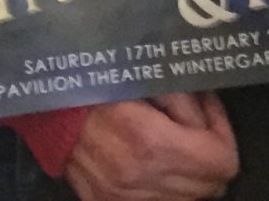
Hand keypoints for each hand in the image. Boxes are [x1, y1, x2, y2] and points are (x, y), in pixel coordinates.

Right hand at [64, 94, 238, 200]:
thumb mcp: (146, 79)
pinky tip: (155, 162)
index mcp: (152, 143)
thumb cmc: (97, 84)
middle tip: (194, 126)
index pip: (221, 162)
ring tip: (174, 143)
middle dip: (209, 156)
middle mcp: (141, 180)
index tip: (209, 112)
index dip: (222, 134)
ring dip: (189, 175)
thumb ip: (186, 100)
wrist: (46, 109)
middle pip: (210, 187)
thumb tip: (210, 115)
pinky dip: (166, 187)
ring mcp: (124, 200)